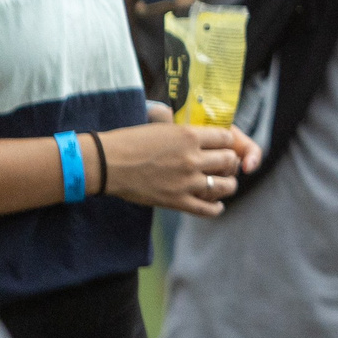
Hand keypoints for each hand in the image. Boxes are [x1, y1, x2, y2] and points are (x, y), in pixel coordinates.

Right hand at [98, 115, 261, 215]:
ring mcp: (186, 182)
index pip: (227, 138)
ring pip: (226, 185)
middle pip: (230, 160)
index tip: (224, 146)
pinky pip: (208, 209)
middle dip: (230, 162)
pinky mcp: (177, 201)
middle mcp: (192, 158)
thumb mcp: (162, 128)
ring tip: (222, 184)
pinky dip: (216, 208)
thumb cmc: (130, 141)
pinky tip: (216, 204)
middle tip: (224, 165)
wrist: (107, 164)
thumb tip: (199, 133)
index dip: (228, 143)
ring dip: (227, 184)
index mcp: (189, 135)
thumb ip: (184, 133)